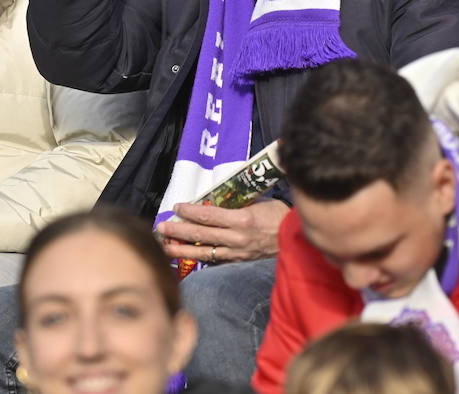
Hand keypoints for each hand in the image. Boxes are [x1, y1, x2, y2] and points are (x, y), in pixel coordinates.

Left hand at [156, 199, 288, 263]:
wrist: (296, 237)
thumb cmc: (279, 215)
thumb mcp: (259, 201)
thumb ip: (237, 201)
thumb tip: (216, 197)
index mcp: (242, 219)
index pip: (209, 216)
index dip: (190, 212)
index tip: (177, 207)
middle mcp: (237, 238)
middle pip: (201, 235)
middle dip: (178, 232)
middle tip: (161, 228)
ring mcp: (237, 252)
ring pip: (204, 252)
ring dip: (182, 250)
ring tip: (165, 247)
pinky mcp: (239, 260)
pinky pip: (215, 260)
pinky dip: (199, 258)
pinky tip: (185, 257)